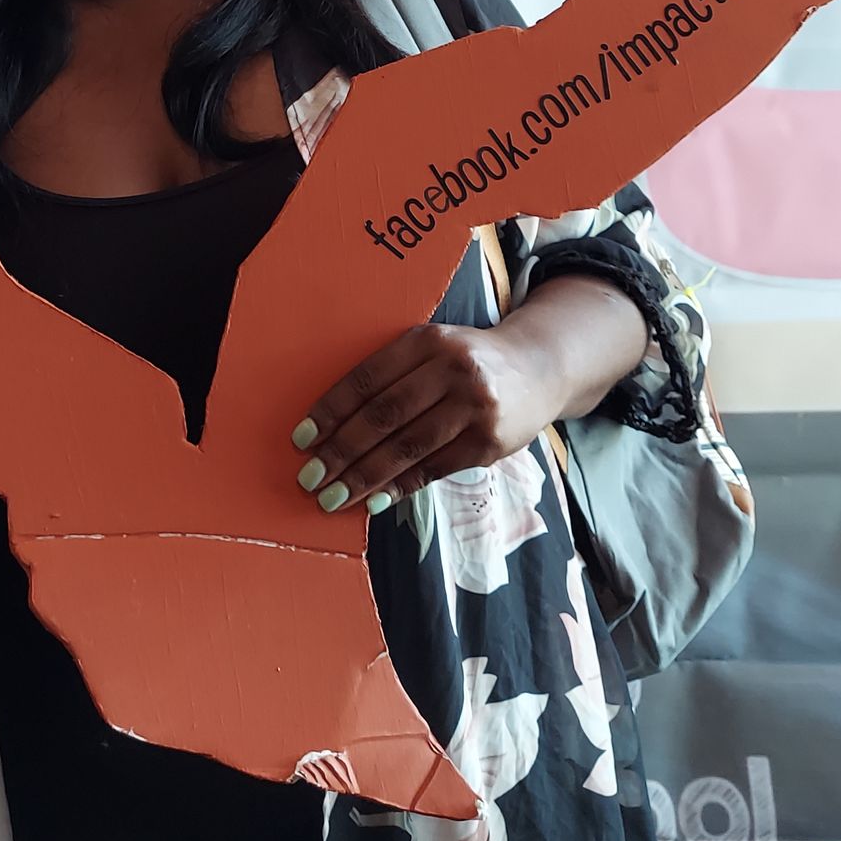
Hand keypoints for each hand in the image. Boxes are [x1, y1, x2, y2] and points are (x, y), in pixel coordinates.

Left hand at [290, 321, 560, 515]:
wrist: (539, 368)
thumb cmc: (467, 361)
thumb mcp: (433, 348)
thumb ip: (392, 373)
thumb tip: (334, 423)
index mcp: (427, 340)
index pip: (367, 379)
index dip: (331, 411)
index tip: (301, 438)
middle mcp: (452, 369)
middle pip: (384, 416)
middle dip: (341, 451)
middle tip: (310, 477)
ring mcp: (474, 408)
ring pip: (407, 447)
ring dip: (364, 477)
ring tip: (332, 497)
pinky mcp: (489, 443)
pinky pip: (434, 469)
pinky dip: (400, 486)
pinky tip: (373, 501)